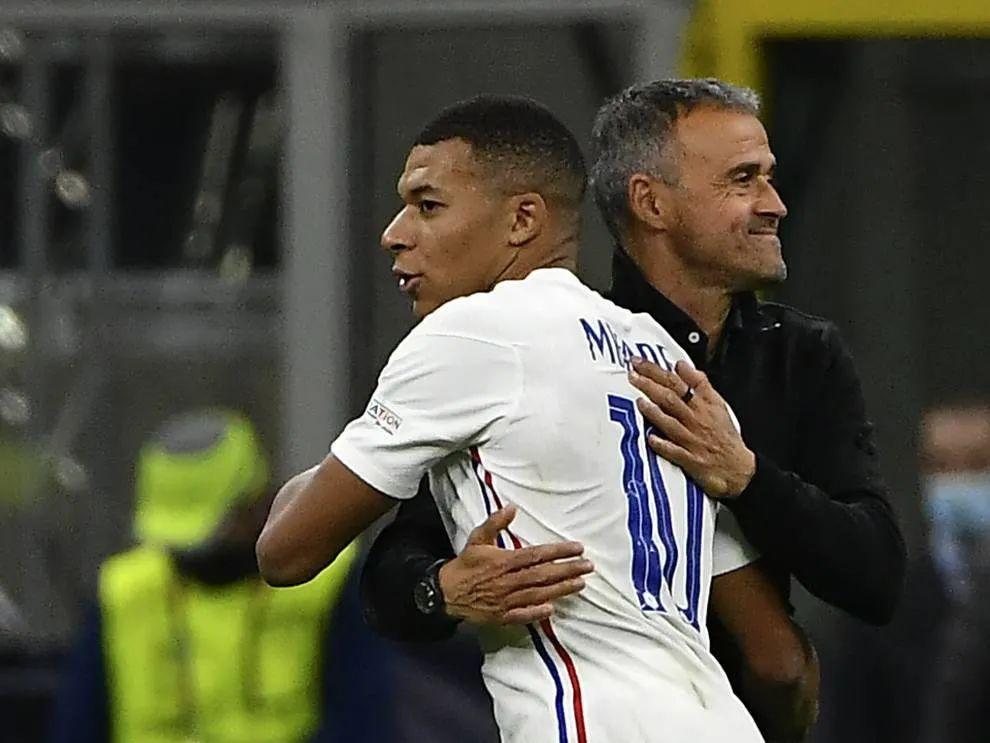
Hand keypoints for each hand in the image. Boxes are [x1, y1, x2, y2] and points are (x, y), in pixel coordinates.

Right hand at [438, 505, 592, 624]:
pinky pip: (522, 615)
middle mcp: (507, 581)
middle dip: (567, 570)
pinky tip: (553, 609)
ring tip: (580, 584)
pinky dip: (537, 612)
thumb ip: (495, 523)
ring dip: (560, 589)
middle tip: (588, 566)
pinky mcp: (502, 615)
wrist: (446, 592)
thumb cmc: (466, 564)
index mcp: (503, 561)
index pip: (536, 555)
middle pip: (543, 575)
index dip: (558, 551)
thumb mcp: (477, 538)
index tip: (577, 548)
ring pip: (538, 594)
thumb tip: (512, 507)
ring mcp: (505, 600)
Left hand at [629, 357, 755, 497]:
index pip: (678, 382)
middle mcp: (696, 419)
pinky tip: (650, 438)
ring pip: (670, 422)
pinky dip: (662, 444)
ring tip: (639, 401)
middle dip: (650, 385)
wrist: (739, 468)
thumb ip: (699, 383)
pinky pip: (674, 451)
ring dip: (654, 412)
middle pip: (671, 398)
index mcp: (704, 404)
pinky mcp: (690, 460)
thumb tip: (681, 365)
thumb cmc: (724, 436)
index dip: (657, 370)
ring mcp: (692, 440)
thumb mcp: (718, 403)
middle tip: (632, 375)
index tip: (639, 362)